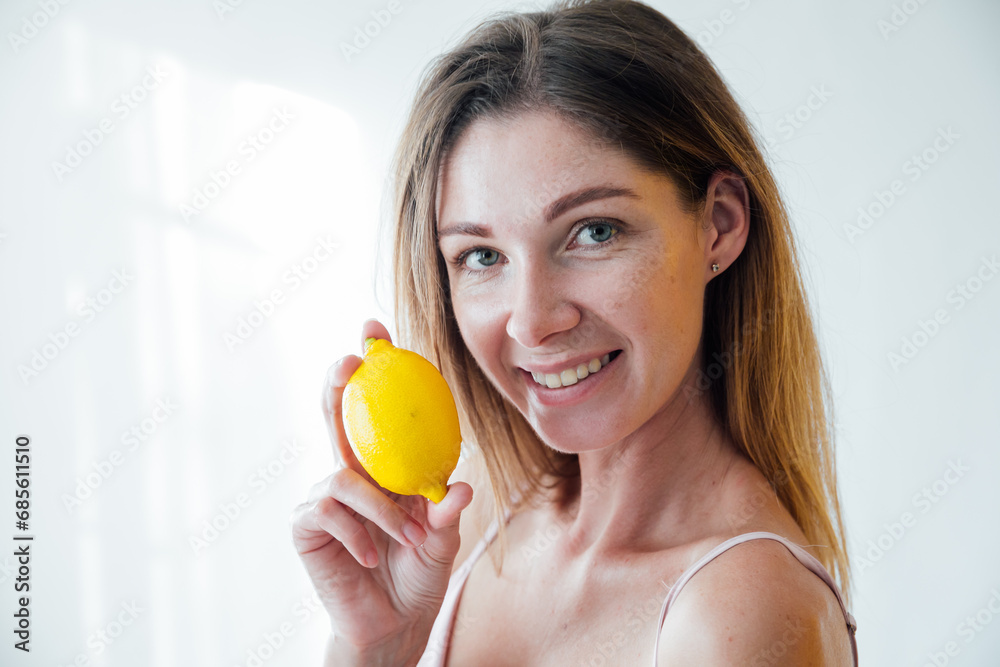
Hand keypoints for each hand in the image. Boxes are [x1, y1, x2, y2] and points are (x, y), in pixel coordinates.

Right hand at [290, 318, 473, 662]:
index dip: (372, 367)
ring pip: (345, 476)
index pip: (375, 408)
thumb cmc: (417, 571)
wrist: (393, 623)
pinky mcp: (306, 525)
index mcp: (383, 466)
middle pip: (336, 413)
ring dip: (383, 509)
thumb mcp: (441, 538)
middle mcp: (350, 472)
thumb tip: (463, 485)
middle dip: (339, 380)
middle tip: (350, 359)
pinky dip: (360, 534)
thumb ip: (446, 512)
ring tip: (410, 540)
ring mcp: (324, 497)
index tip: (375, 328)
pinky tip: (374, 558)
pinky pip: (330, 511)